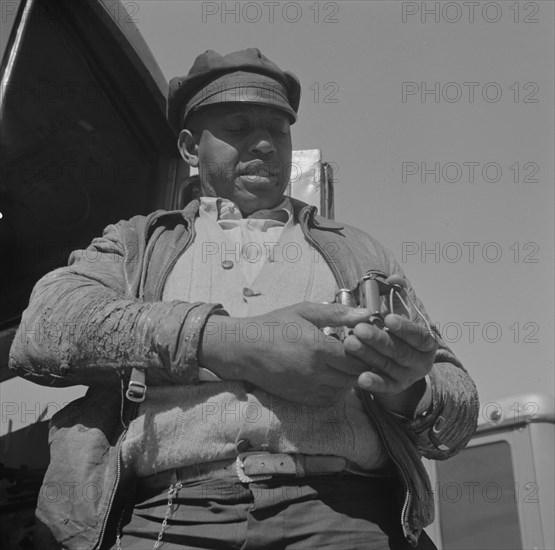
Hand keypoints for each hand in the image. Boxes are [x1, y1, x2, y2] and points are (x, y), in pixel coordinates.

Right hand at [199, 302, 371, 405]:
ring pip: (343, 389)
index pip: (357, 357)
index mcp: (318, 348)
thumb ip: (336, 313)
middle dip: (359, 365)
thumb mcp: (304, 311)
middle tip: (355, 353)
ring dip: (348, 378)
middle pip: (353, 376)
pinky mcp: (301, 398)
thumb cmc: (273, 326)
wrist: (244, 349)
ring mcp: (308, 388)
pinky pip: (329, 399)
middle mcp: (315, 372)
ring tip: (343, 363)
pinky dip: (335, 389)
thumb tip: (366, 313)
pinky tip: (330, 375)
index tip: (361, 341)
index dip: (364, 350)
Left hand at [343, 313, 436, 414]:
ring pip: (388, 365)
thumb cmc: (393, 335)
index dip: (405, 328)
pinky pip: (385, 385)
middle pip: (400, 351)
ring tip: (350, 344)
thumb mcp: (396, 323)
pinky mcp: (395, 388)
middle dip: (378, 339)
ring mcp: (408, 376)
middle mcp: (421, 361)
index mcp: (426, 343)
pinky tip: (362, 378)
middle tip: (359, 329)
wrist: (395, 364)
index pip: (420, 336)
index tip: (388, 319)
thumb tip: (371, 303)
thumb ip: (386, 313)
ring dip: (368, 355)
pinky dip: (374, 382)